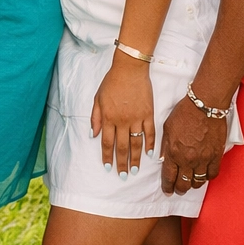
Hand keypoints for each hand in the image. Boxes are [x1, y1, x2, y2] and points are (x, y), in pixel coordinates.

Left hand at [91, 53, 153, 178]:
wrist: (130, 69)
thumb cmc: (112, 82)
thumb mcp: (98, 98)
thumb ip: (95, 117)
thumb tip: (93, 135)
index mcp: (108, 117)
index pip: (107, 142)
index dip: (107, 156)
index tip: (108, 167)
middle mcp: (122, 120)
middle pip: (122, 147)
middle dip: (122, 163)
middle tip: (123, 176)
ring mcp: (137, 118)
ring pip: (136, 144)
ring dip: (136, 159)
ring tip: (135, 171)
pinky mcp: (149, 114)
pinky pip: (150, 133)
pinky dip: (150, 145)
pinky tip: (150, 155)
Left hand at [159, 89, 225, 194]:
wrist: (204, 105)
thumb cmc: (184, 113)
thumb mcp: (166, 128)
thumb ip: (165, 146)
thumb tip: (163, 159)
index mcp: (173, 152)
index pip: (169, 176)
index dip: (167, 186)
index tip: (167, 191)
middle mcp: (188, 159)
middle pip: (183, 183)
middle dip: (179, 188)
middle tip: (178, 189)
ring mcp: (203, 159)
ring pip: (198, 181)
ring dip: (192, 185)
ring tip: (190, 184)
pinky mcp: (216, 156)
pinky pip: (212, 174)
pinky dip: (207, 178)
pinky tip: (204, 176)